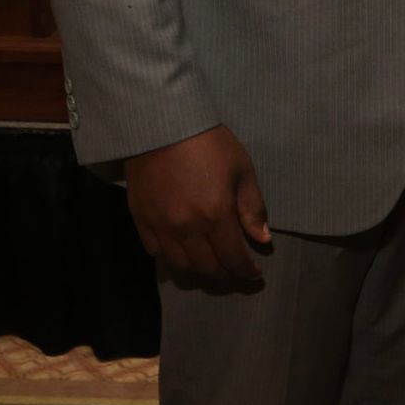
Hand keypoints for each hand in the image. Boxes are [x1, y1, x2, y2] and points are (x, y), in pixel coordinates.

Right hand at [124, 124, 271, 284]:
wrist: (162, 127)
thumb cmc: (210, 144)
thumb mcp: (242, 171)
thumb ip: (252, 208)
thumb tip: (263, 240)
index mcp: (216, 215)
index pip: (232, 259)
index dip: (245, 273)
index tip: (255, 277)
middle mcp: (187, 229)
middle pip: (207, 269)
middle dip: (226, 278)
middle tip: (236, 276)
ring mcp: (160, 228)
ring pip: (180, 268)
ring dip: (200, 276)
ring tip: (213, 271)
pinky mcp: (141, 222)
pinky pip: (157, 255)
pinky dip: (173, 263)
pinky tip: (185, 259)